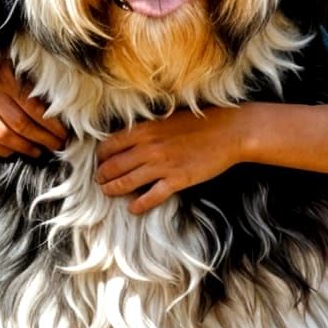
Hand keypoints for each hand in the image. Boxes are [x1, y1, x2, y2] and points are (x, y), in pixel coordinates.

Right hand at [0, 39, 67, 157]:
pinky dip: (2, 151)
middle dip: (43, 139)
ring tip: (41, 151)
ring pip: (4, 137)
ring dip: (25, 148)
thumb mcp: (14, 58)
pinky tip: (16, 151)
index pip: (33, 108)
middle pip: (21, 125)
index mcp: (5, 78)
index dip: (51, 124)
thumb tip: (61, 97)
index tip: (65, 132)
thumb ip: (32, 76)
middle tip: (59, 144)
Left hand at [95, 107, 247, 213]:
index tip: (100, 162)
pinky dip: (138, 205)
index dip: (101, 156)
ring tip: (107, 193)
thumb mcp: (167, 119)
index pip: (110, 145)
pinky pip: (151, 197)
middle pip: (114, 166)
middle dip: (102, 176)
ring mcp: (162, 166)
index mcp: (145, 130)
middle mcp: (148, 148)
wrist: (229, 131)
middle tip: (98, 181)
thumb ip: (147, 129)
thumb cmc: (200, 122)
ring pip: (127, 182)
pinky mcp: (177, 180)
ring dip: (113, 190)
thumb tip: (130, 138)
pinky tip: (133, 209)